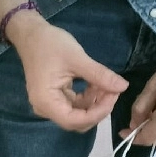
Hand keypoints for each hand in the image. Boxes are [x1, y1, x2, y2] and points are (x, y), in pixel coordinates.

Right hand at [10, 13, 127, 131]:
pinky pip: (75, 105)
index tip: (114, 96)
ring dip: (95, 103)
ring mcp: (50, 105)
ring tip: (106, 84)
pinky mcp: (55, 98)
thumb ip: (100, 75)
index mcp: (46, 102)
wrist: (31, 34)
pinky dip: (88, 97)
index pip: (75, 120)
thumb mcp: (77, 58)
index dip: (97, 113)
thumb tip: (124, 87)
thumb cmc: (50, 44)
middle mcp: (46, 109)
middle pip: (77, 121)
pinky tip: (97, 84)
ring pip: (78, 114)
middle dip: (97, 109)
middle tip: (113, 90)